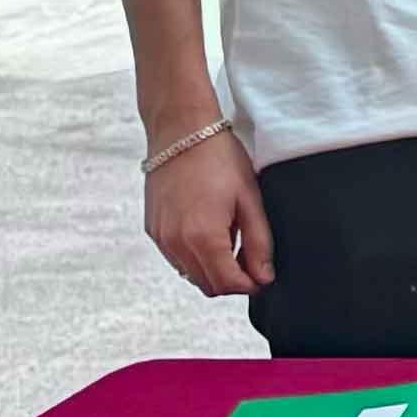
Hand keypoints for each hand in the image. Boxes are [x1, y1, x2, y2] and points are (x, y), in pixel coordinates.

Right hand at [144, 127, 275, 299]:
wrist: (180, 131)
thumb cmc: (219, 158)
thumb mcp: (250, 200)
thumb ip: (259, 244)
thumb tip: (264, 277)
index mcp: (204, 237)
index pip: (228, 285)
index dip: (250, 285)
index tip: (262, 275)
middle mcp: (177, 243)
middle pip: (208, 286)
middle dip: (232, 280)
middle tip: (249, 257)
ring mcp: (161, 237)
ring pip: (191, 274)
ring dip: (212, 268)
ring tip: (228, 237)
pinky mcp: (153, 230)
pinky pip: (176, 258)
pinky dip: (194, 256)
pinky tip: (207, 230)